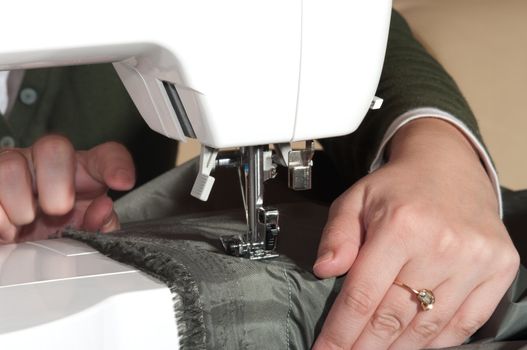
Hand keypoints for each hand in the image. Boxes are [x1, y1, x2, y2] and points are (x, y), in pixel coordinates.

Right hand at [0, 135, 134, 243]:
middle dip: (56, 182)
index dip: (116, 166)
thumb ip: (101, 225)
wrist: (20, 244)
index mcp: (83, 173)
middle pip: (53, 146)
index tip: (123, 183)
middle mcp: (46, 162)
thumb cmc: (59, 231)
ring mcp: (12, 167)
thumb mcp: (84, 233)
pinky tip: (8, 230)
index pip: (107, 156)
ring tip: (26, 223)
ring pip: (10, 165)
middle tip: (58, 211)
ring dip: (19, 203)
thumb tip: (103, 209)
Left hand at [312, 119, 519, 348]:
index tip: (325, 349)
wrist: (447, 168)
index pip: (362, 295)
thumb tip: (324, 270)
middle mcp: (442, 244)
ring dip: (397, 347)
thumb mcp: (355, 200)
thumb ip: (336, 235)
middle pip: (394, 316)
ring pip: (428, 326)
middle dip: (364, 345)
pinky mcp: (500, 267)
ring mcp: (475, 259)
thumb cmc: (397, 188)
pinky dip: (437, 341)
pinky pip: (466, 323)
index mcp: (400, 225)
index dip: (341, 331)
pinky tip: (413, 343)